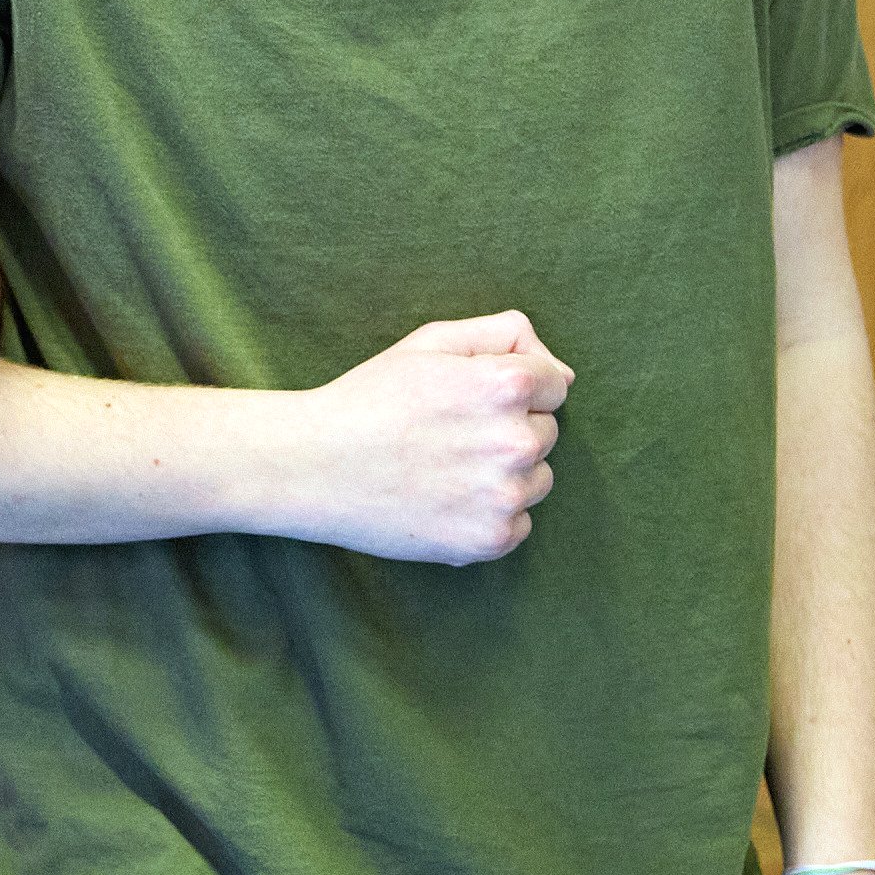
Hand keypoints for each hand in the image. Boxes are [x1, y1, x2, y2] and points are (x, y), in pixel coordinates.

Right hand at [279, 314, 566, 562]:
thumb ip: (504, 335)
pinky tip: (446, 499)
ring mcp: (504, 496)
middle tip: (450, 433)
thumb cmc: (370, 398)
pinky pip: (519, 523)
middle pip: (546, 432)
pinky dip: (491, 514)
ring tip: (447, 467)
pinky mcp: (490, 539)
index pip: (555, 384)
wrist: (313, 466)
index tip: (471, 399)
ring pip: (538, 479)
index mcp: (506, 385)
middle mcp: (515, 442)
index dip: (512, 386)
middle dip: (510, 428)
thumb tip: (560, 372)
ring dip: (506, 474)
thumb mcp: (431, 342)